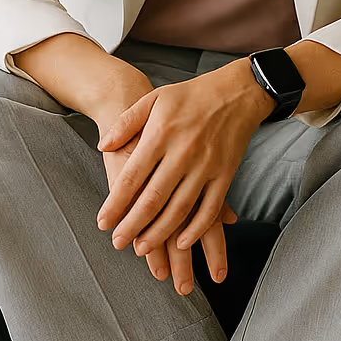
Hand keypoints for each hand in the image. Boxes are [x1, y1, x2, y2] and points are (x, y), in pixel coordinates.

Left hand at [95, 86, 238, 293]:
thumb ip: (126, 122)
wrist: (237, 92)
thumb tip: (102, 145)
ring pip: (179, 209)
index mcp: (161, 134)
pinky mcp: (225, 174)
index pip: (132, 177)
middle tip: (118, 242)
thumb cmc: (191, 95)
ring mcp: (206, 166)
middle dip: (132, 225)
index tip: (103, 222)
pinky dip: (196, 229)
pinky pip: (210, 208)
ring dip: (160, 233)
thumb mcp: (154, 99)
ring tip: (142, 248)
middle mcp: (182, 153)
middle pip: (153, 199)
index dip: (116, 203)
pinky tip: (183, 242)